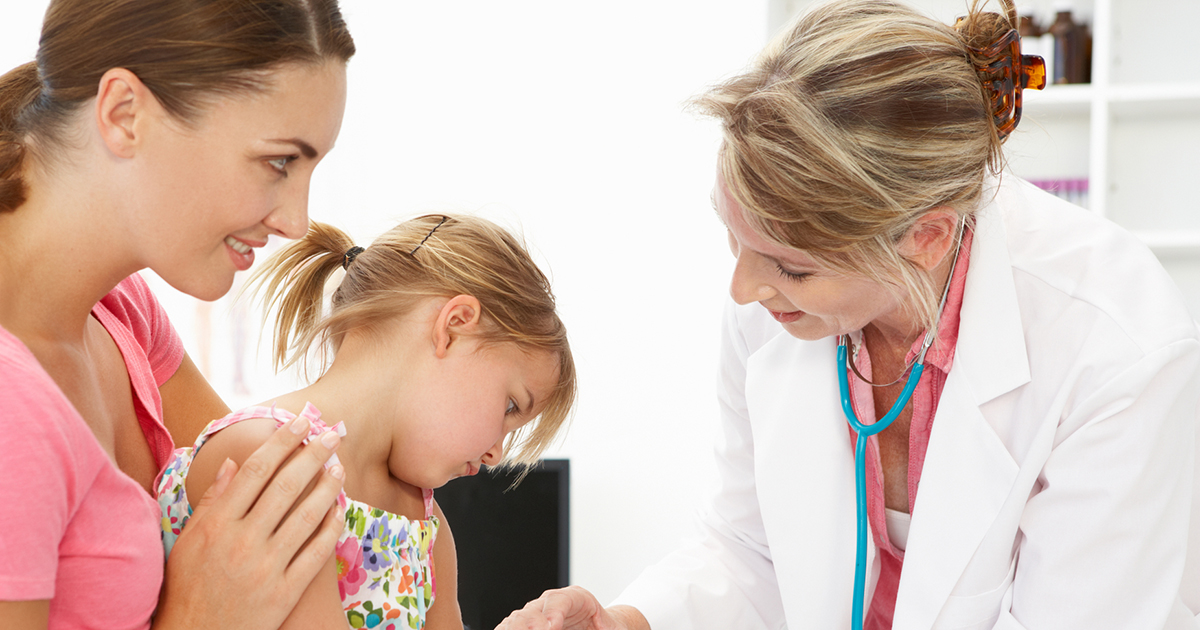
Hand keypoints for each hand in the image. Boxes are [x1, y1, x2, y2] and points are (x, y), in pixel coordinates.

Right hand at [153, 417, 345, 629]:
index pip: (255, 472)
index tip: (299, 422)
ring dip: (328, 487)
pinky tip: (341, 509)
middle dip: (312, 455)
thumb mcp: (187, 542)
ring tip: (340, 466)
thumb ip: (211, 501)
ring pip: (306, 517)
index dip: (281, 443)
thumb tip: (235, 462)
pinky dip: (332, 529)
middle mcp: (241, 542)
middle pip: (285, 487)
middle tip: (333, 433)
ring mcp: (265, 568)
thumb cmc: (187, 588)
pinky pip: (315, 554)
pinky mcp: (284, 593)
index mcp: (216, 525)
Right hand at [495, 587, 647, 629]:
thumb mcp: (609, 627)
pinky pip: (513, 625)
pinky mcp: (530, 623)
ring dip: (515, 627)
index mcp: (578, 598)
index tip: (550, 626)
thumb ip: (602, 626)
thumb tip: (578, 624)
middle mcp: (554, 602)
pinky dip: (508, 629)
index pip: (560, 599)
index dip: (552, 612)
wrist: (605, 626)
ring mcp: (539, 612)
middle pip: (535, 607)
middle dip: (529, 622)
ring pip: (520, 617)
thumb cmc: (607, 627)